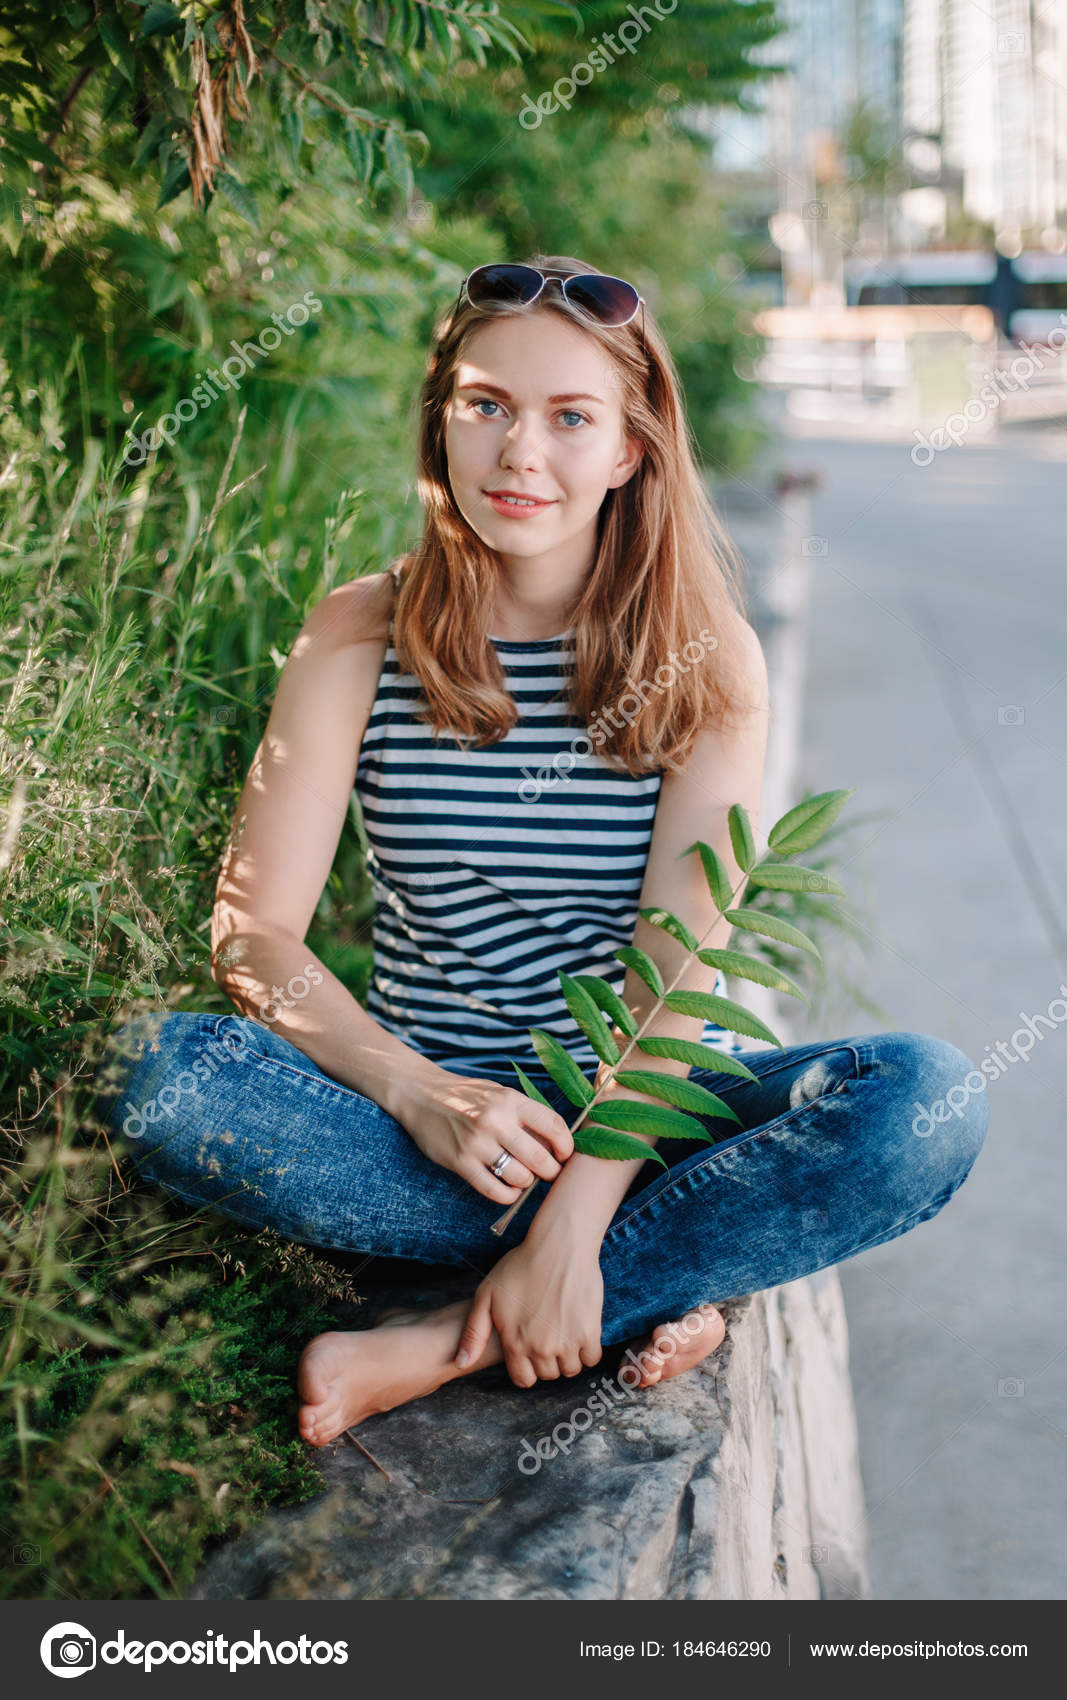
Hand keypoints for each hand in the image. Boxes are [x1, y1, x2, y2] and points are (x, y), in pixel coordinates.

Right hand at [393, 1068, 573, 1204]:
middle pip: (540, 1158)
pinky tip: (509, 1190)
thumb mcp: (500, 1094)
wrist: (421, 1094)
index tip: (565, 1155)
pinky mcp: (460, 1162)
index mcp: (511, 1100)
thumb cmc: (467, 1096)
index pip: (553, 1126)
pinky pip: (494, 1190)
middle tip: (549, 1174)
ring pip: (520, 1177)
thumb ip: (524, 1115)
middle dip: (551, 1172)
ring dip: (527, 1183)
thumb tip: (555, 1143)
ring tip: (524, 1178)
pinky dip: (507, 1196)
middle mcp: (496, 1120)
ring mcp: (477, 1143)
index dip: (567, 1146)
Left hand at [454, 1217, 603, 1384]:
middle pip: (547, 1374)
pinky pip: (591, 1358)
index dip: (526, 1367)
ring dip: (568, 1356)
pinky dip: (587, 1349)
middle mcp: (540, 1349)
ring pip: (570, 1369)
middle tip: (547, 1334)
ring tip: (563, 1331)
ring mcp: (566, 1342)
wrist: (559, 1246)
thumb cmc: (522, 1265)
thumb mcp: (486, 1295)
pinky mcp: (589, 1332)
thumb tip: (461, 1363)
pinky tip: (579, 1329)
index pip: (523, 1379)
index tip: (531, 1349)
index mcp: (515, 1343)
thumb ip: (473, 1333)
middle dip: (547, 1360)